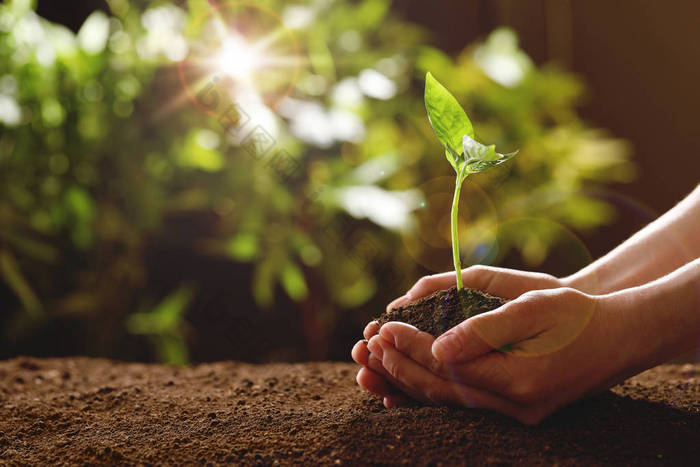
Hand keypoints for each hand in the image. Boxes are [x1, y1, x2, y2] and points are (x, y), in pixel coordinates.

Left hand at [360, 287, 643, 423]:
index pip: (447, 367)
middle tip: (371, 343)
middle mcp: (516, 406)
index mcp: (519, 380)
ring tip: (378, 361)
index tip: (384, 327)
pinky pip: (466, 402)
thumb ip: (485, 328)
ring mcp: (518, 414)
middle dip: (401, 366)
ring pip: (451, 402)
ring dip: (411, 381)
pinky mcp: (518, 411)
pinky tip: (410, 378)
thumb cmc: (577, 315)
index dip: (411, 346)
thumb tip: (436, 346)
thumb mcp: (534, 308)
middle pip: (442, 391)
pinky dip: (435, 388)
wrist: (620, 338)